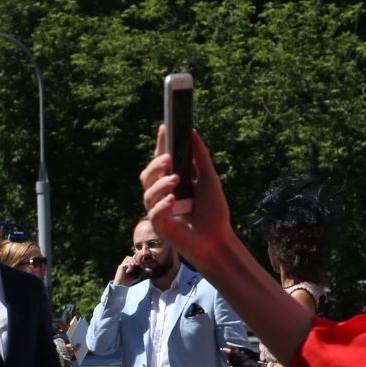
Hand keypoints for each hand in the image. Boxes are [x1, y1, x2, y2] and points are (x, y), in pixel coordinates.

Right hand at [113, 255, 145, 286]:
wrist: (122, 285)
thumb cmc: (129, 281)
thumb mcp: (138, 276)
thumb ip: (143, 272)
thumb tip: (150, 270)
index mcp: (130, 264)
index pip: (134, 257)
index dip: (138, 256)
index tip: (142, 258)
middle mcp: (126, 263)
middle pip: (131, 256)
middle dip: (136, 259)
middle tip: (138, 265)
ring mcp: (123, 265)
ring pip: (128, 257)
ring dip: (132, 262)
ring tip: (134, 267)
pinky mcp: (120, 267)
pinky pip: (126, 263)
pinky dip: (130, 266)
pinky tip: (129, 271)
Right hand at [139, 127, 236, 267]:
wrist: (218, 239)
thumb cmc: (214, 212)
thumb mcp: (209, 179)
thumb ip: (201, 157)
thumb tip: (193, 132)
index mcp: (173, 182)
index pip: (162, 161)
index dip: (161, 144)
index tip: (164, 127)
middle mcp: (163, 195)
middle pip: (147, 175)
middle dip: (155, 165)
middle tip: (168, 157)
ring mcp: (159, 211)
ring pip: (148, 193)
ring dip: (160, 184)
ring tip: (176, 180)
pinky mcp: (159, 227)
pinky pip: (153, 213)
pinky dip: (162, 205)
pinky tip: (173, 200)